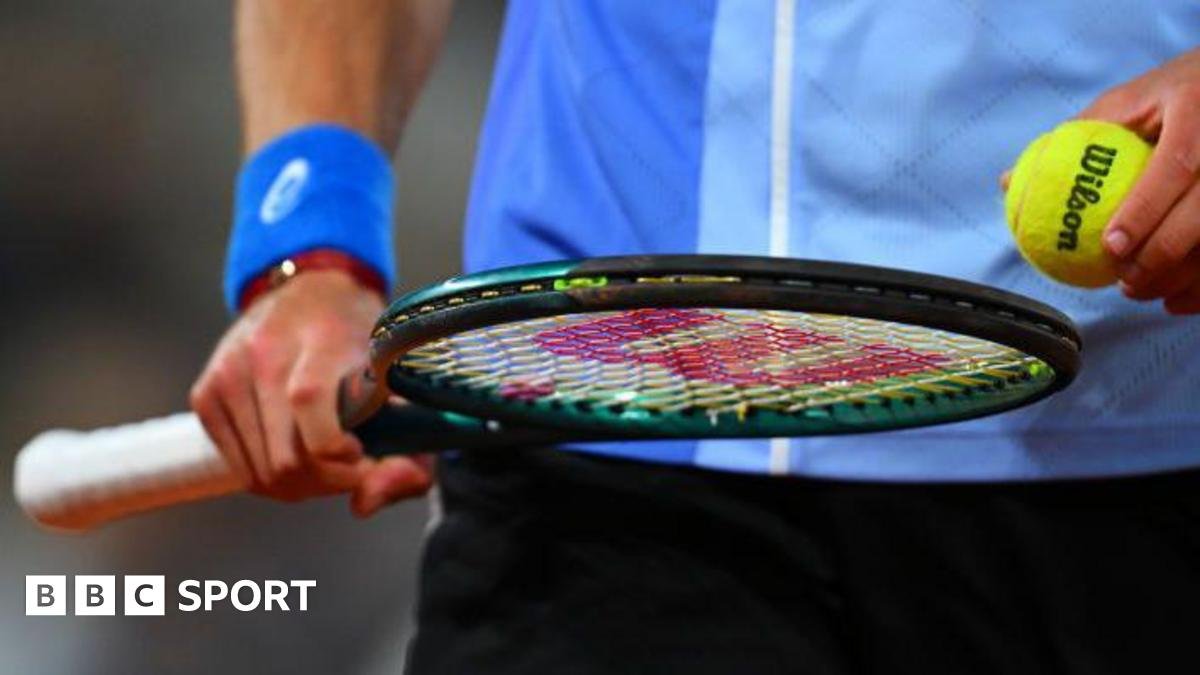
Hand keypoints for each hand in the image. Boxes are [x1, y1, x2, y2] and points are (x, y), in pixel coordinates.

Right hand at [190, 270, 431, 516]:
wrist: (311, 288)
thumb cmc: (366, 343)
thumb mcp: (407, 387)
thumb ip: (409, 453)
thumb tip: (363, 506)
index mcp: (321, 339)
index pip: (310, 403)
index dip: (337, 450)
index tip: (361, 453)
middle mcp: (265, 352)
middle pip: (287, 458)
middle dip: (328, 481)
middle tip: (351, 469)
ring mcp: (228, 373)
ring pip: (261, 473)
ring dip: (301, 485)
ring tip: (327, 463)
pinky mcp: (206, 393)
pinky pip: (240, 468)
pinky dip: (271, 477)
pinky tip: (297, 454)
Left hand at [1078, 49, 1199, 313]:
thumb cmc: (1169, 96)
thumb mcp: (1126, 103)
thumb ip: (1072, 139)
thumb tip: (1008, 184)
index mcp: (1196, 107)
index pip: (1178, 164)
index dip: (1147, 208)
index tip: (1112, 245)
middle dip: (1165, 254)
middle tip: (1125, 281)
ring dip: (1186, 277)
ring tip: (1141, 293)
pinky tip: (1177, 303)